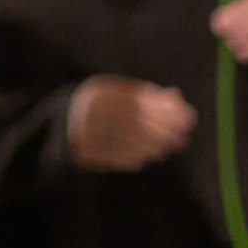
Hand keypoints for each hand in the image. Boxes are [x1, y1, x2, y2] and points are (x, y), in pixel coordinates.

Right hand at [67, 75, 194, 171]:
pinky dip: (135, 157)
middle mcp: (87, 109)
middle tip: (182, 137)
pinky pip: (114, 156)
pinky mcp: (81, 151)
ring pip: (126, 139)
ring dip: (152, 145)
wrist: (61, 126)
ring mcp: (82, 131)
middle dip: (162, 129)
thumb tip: (177, 97)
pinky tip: (150, 157)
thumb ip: (146, 95)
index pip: (137, 99)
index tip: (186, 117)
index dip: (164, 109)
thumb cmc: (100, 108)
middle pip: (133, 119)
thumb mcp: (118, 96)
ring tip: (169, 148)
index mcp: (98, 90)